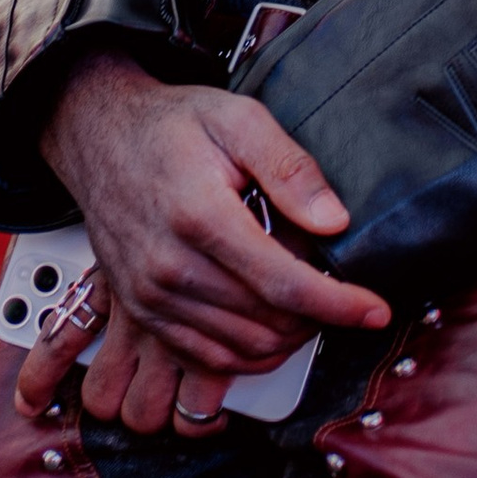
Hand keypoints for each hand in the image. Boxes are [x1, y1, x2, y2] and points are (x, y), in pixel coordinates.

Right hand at [16, 53, 389, 430]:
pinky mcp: (142, 312)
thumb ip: (289, 167)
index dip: (339, 304)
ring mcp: (151, 295)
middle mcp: (169, 265)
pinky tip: (273, 332)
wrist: (100, 136)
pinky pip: (207, 358)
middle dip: (320, 318)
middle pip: (267, 321)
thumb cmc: (172, 126)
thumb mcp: (238, 119)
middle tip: (345, 295)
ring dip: (288, 339)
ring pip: (242, 347)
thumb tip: (335, 221)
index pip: (283, 282)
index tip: (376, 311)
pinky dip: (250, 356)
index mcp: (199, 215)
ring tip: (312, 309)